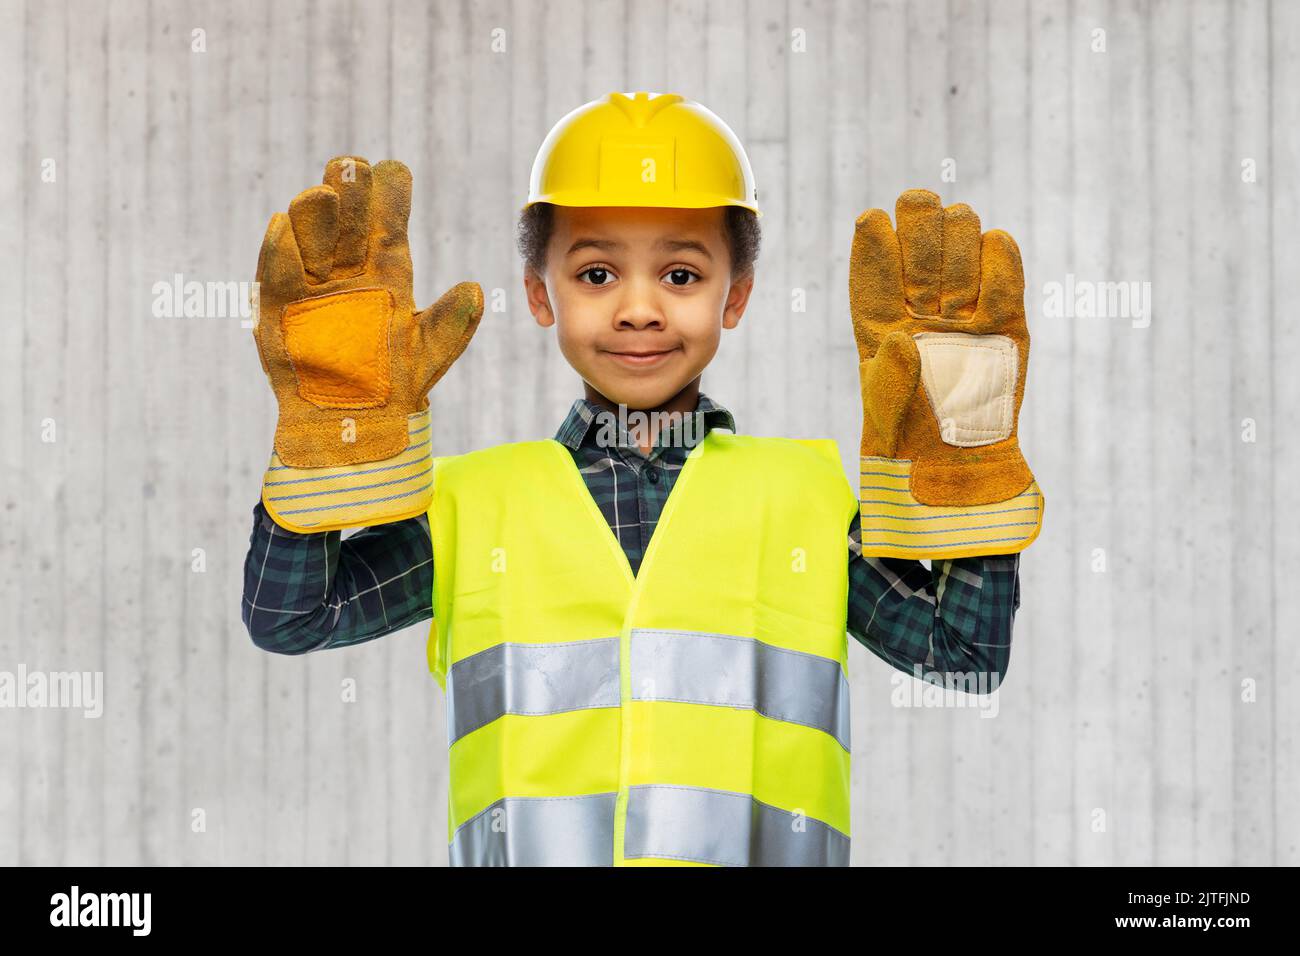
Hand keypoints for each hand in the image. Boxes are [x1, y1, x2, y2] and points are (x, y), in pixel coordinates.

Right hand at [254, 156, 482, 468]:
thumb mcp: (428, 353)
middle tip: (353, 167)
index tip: (394, 171)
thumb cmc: (395, 385)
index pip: (386, 223)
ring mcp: (311, 283)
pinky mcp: (277, 305)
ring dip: (314, 212)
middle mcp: (348, 268)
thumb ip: (452, 323)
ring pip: (308, 233)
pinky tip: (283, 228)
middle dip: (349, 191)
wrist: (352, 422)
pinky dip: (280, 251)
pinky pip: (276, 272)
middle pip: (346, 218)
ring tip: (321, 195)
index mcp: (387, 271)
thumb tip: (477, 290)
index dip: (389, 196)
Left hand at [850, 189, 1033, 505]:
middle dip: (922, 226)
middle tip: (926, 265)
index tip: (873, 223)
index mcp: (876, 309)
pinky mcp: (1004, 310)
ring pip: (962, 227)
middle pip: (920, 223)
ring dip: (960, 241)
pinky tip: (988, 274)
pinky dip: (998, 253)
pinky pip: (1003, 255)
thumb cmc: (908, 434)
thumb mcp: (886, 412)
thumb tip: (903, 340)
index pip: (872, 255)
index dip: (874, 236)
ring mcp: (961, 298)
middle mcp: (917, 295)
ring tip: (957, 296)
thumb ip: (890, 377)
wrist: (955, 457)